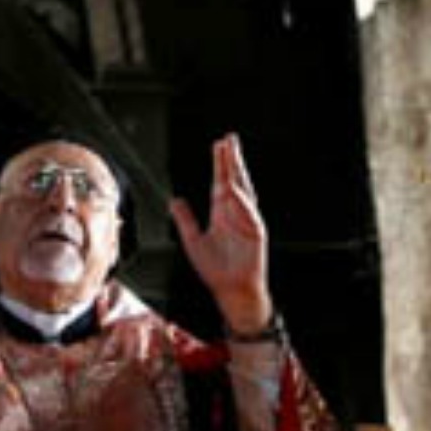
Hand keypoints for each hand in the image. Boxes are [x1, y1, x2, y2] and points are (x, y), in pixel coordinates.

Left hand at [169, 133, 272, 333]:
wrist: (232, 290)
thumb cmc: (217, 270)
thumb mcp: (193, 241)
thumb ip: (185, 220)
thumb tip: (175, 201)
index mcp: (221, 214)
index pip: (220, 182)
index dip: (219, 164)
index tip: (218, 146)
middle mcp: (235, 213)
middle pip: (234, 180)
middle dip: (231, 160)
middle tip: (229, 140)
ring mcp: (247, 220)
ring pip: (244, 190)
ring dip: (239, 173)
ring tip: (233, 155)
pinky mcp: (256, 232)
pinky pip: (248, 212)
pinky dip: (241, 200)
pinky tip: (234, 188)